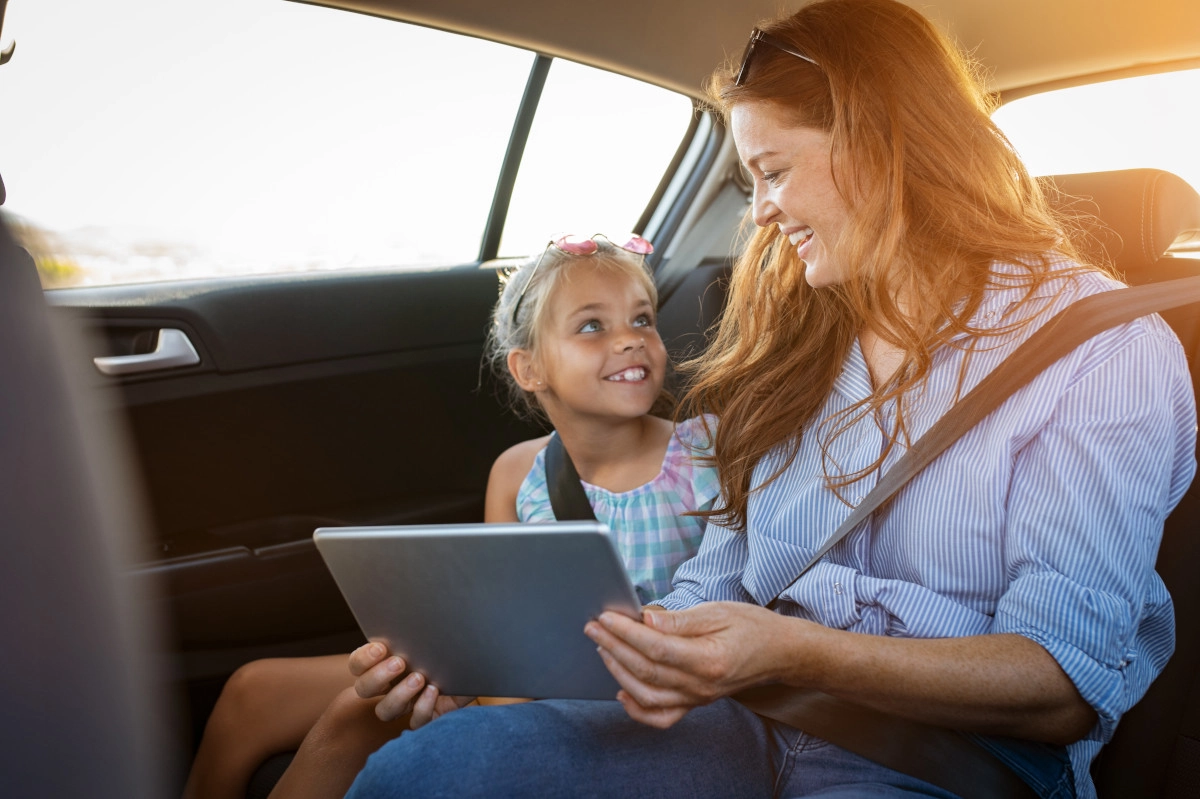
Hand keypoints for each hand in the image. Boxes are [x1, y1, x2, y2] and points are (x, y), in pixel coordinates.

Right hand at [348, 642, 474, 727]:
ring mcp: (405, 706)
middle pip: (364, 689)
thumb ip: (422, 634)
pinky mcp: (423, 719)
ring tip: (418, 678)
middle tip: (398, 662)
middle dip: (377, 676)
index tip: (381, 647)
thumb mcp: (437, 640)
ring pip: (384, 710)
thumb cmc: (450, 651)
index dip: (364, 658)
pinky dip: (423, 707)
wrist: (471, 672)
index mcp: (385, 665)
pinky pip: (416, 722)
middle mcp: (389, 687)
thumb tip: (421, 614)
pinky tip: (433, 691)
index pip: (359, 665)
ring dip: (398, 695)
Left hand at [584, 602, 793, 728]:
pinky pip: (662, 717)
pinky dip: (637, 709)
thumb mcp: (718, 611)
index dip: (627, 633)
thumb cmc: (750, 626)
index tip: (606, 617)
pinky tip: (621, 691)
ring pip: (647, 695)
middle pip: (646, 671)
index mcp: (709, 659)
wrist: (778, 652)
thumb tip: (646, 619)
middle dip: (614, 647)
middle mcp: (701, 686)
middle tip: (593, 627)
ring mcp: (698, 698)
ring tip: (602, 648)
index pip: (657, 648)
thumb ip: (680, 620)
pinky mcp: (695, 703)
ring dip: (618, 672)